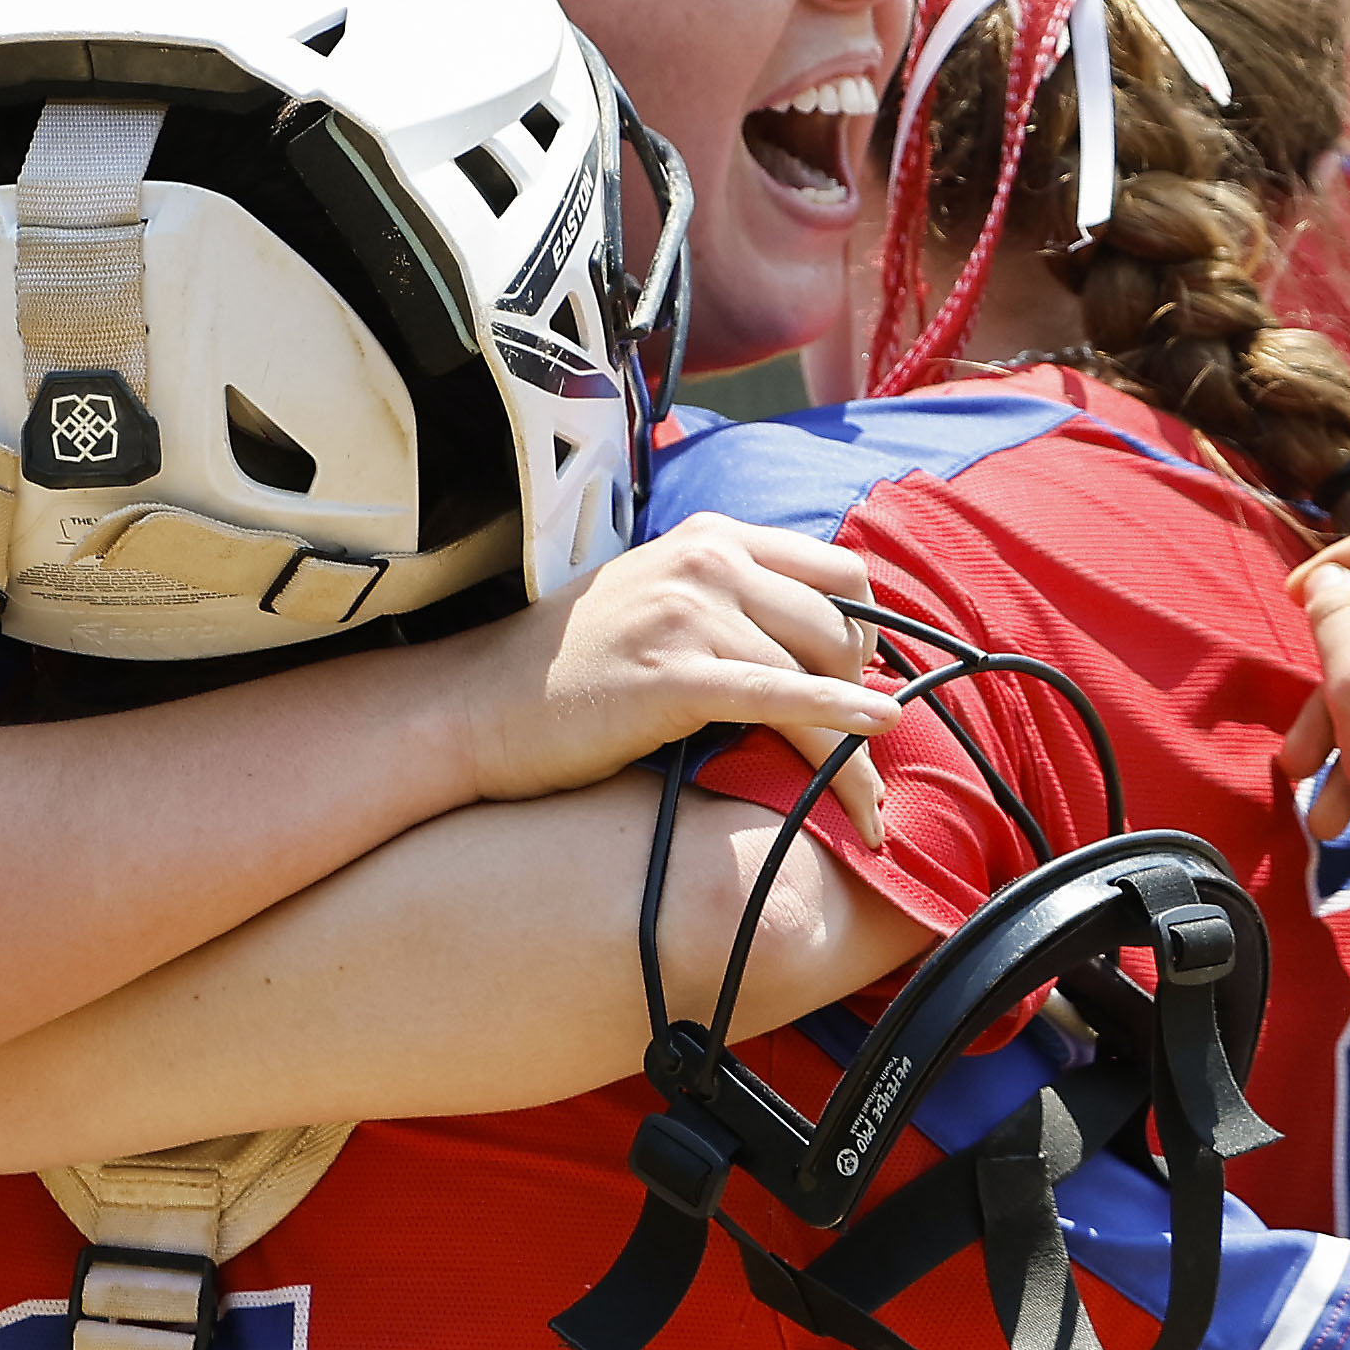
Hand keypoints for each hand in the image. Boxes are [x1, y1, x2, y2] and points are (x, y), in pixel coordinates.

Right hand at [444, 513, 903, 843]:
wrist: (474, 706)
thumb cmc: (568, 668)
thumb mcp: (655, 600)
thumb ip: (728, 601)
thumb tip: (817, 646)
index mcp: (711, 538)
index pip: (837, 574)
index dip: (868, 634)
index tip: (867, 690)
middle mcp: (707, 561)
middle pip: (838, 626)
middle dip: (863, 698)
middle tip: (861, 764)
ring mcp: (687, 612)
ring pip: (814, 673)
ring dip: (851, 749)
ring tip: (867, 811)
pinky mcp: (671, 674)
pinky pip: (777, 697)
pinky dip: (835, 720)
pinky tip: (874, 737)